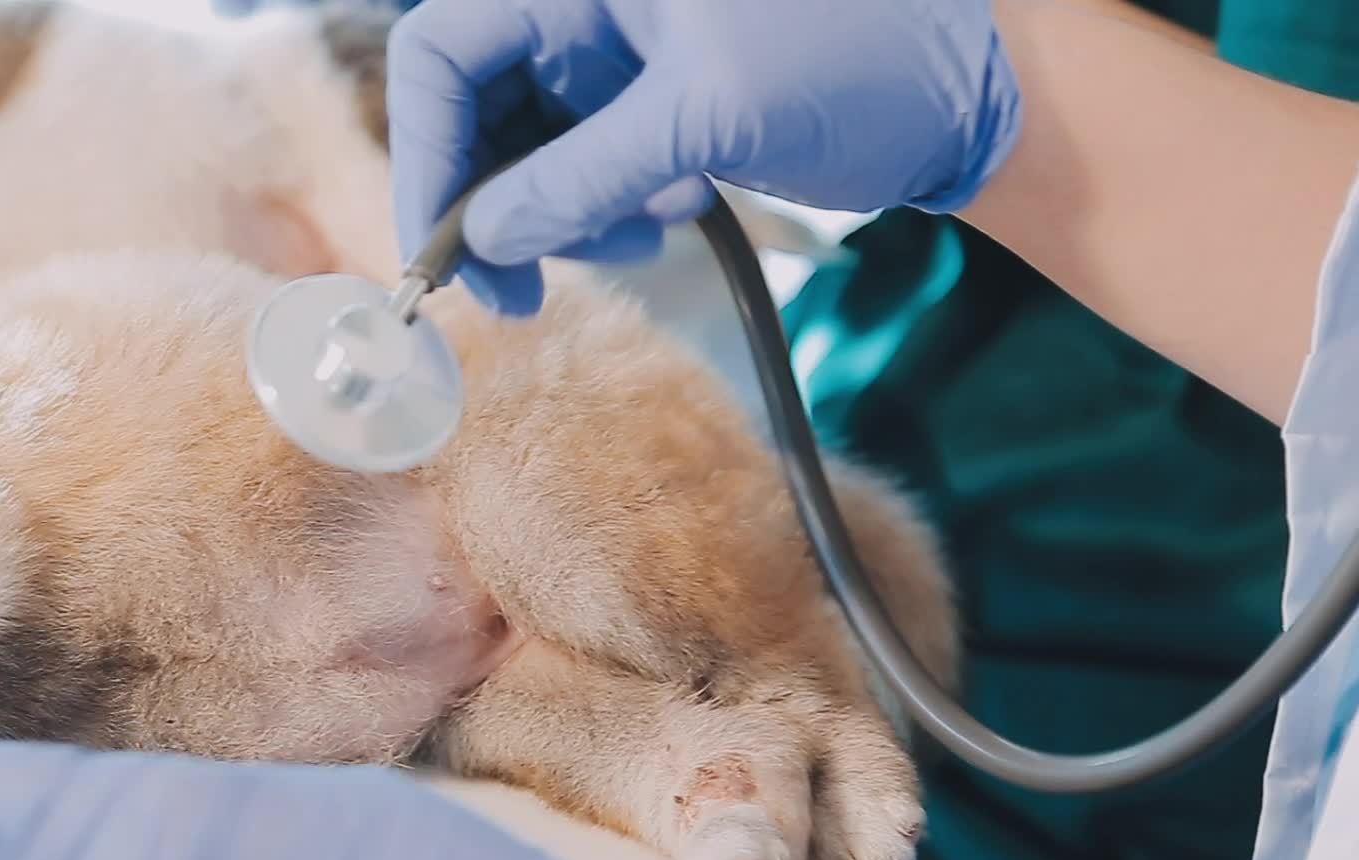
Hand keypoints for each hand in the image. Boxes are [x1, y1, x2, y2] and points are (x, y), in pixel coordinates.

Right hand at [385, 0, 1023, 313]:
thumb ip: (579, 175)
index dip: (427, 156)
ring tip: (643, 232)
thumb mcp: (703, 117)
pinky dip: (611, 205)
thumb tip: (482, 237)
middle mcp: (587, 2)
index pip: (442, 55)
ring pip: (531, 146)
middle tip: (517, 292)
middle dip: (493, 204)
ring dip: (565, 213)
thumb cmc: (859, 56)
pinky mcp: (656, 97)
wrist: (972, 84)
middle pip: (477, 107)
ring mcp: (620, 49)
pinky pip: (589, 161)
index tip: (442, 252)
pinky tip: (676, 208)